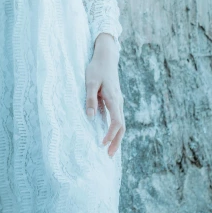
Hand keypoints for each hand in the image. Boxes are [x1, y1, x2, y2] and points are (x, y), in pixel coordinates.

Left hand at [85, 33, 125, 157]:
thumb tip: (90, 117)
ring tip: (109, 150)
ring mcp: (118, 101)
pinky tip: (109, 134)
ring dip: (116, 137)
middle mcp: (119, 102)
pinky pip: (118, 118)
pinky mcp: (116, 100)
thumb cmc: (96, 68)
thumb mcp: (90, 82)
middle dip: (116, 142)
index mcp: (113, 99)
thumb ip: (90, 99)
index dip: (111, 135)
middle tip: (108, 156)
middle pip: (122, 126)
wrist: (106, 57)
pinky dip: (115, 129)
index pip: (116, 122)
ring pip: (121, 123)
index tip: (102, 144)